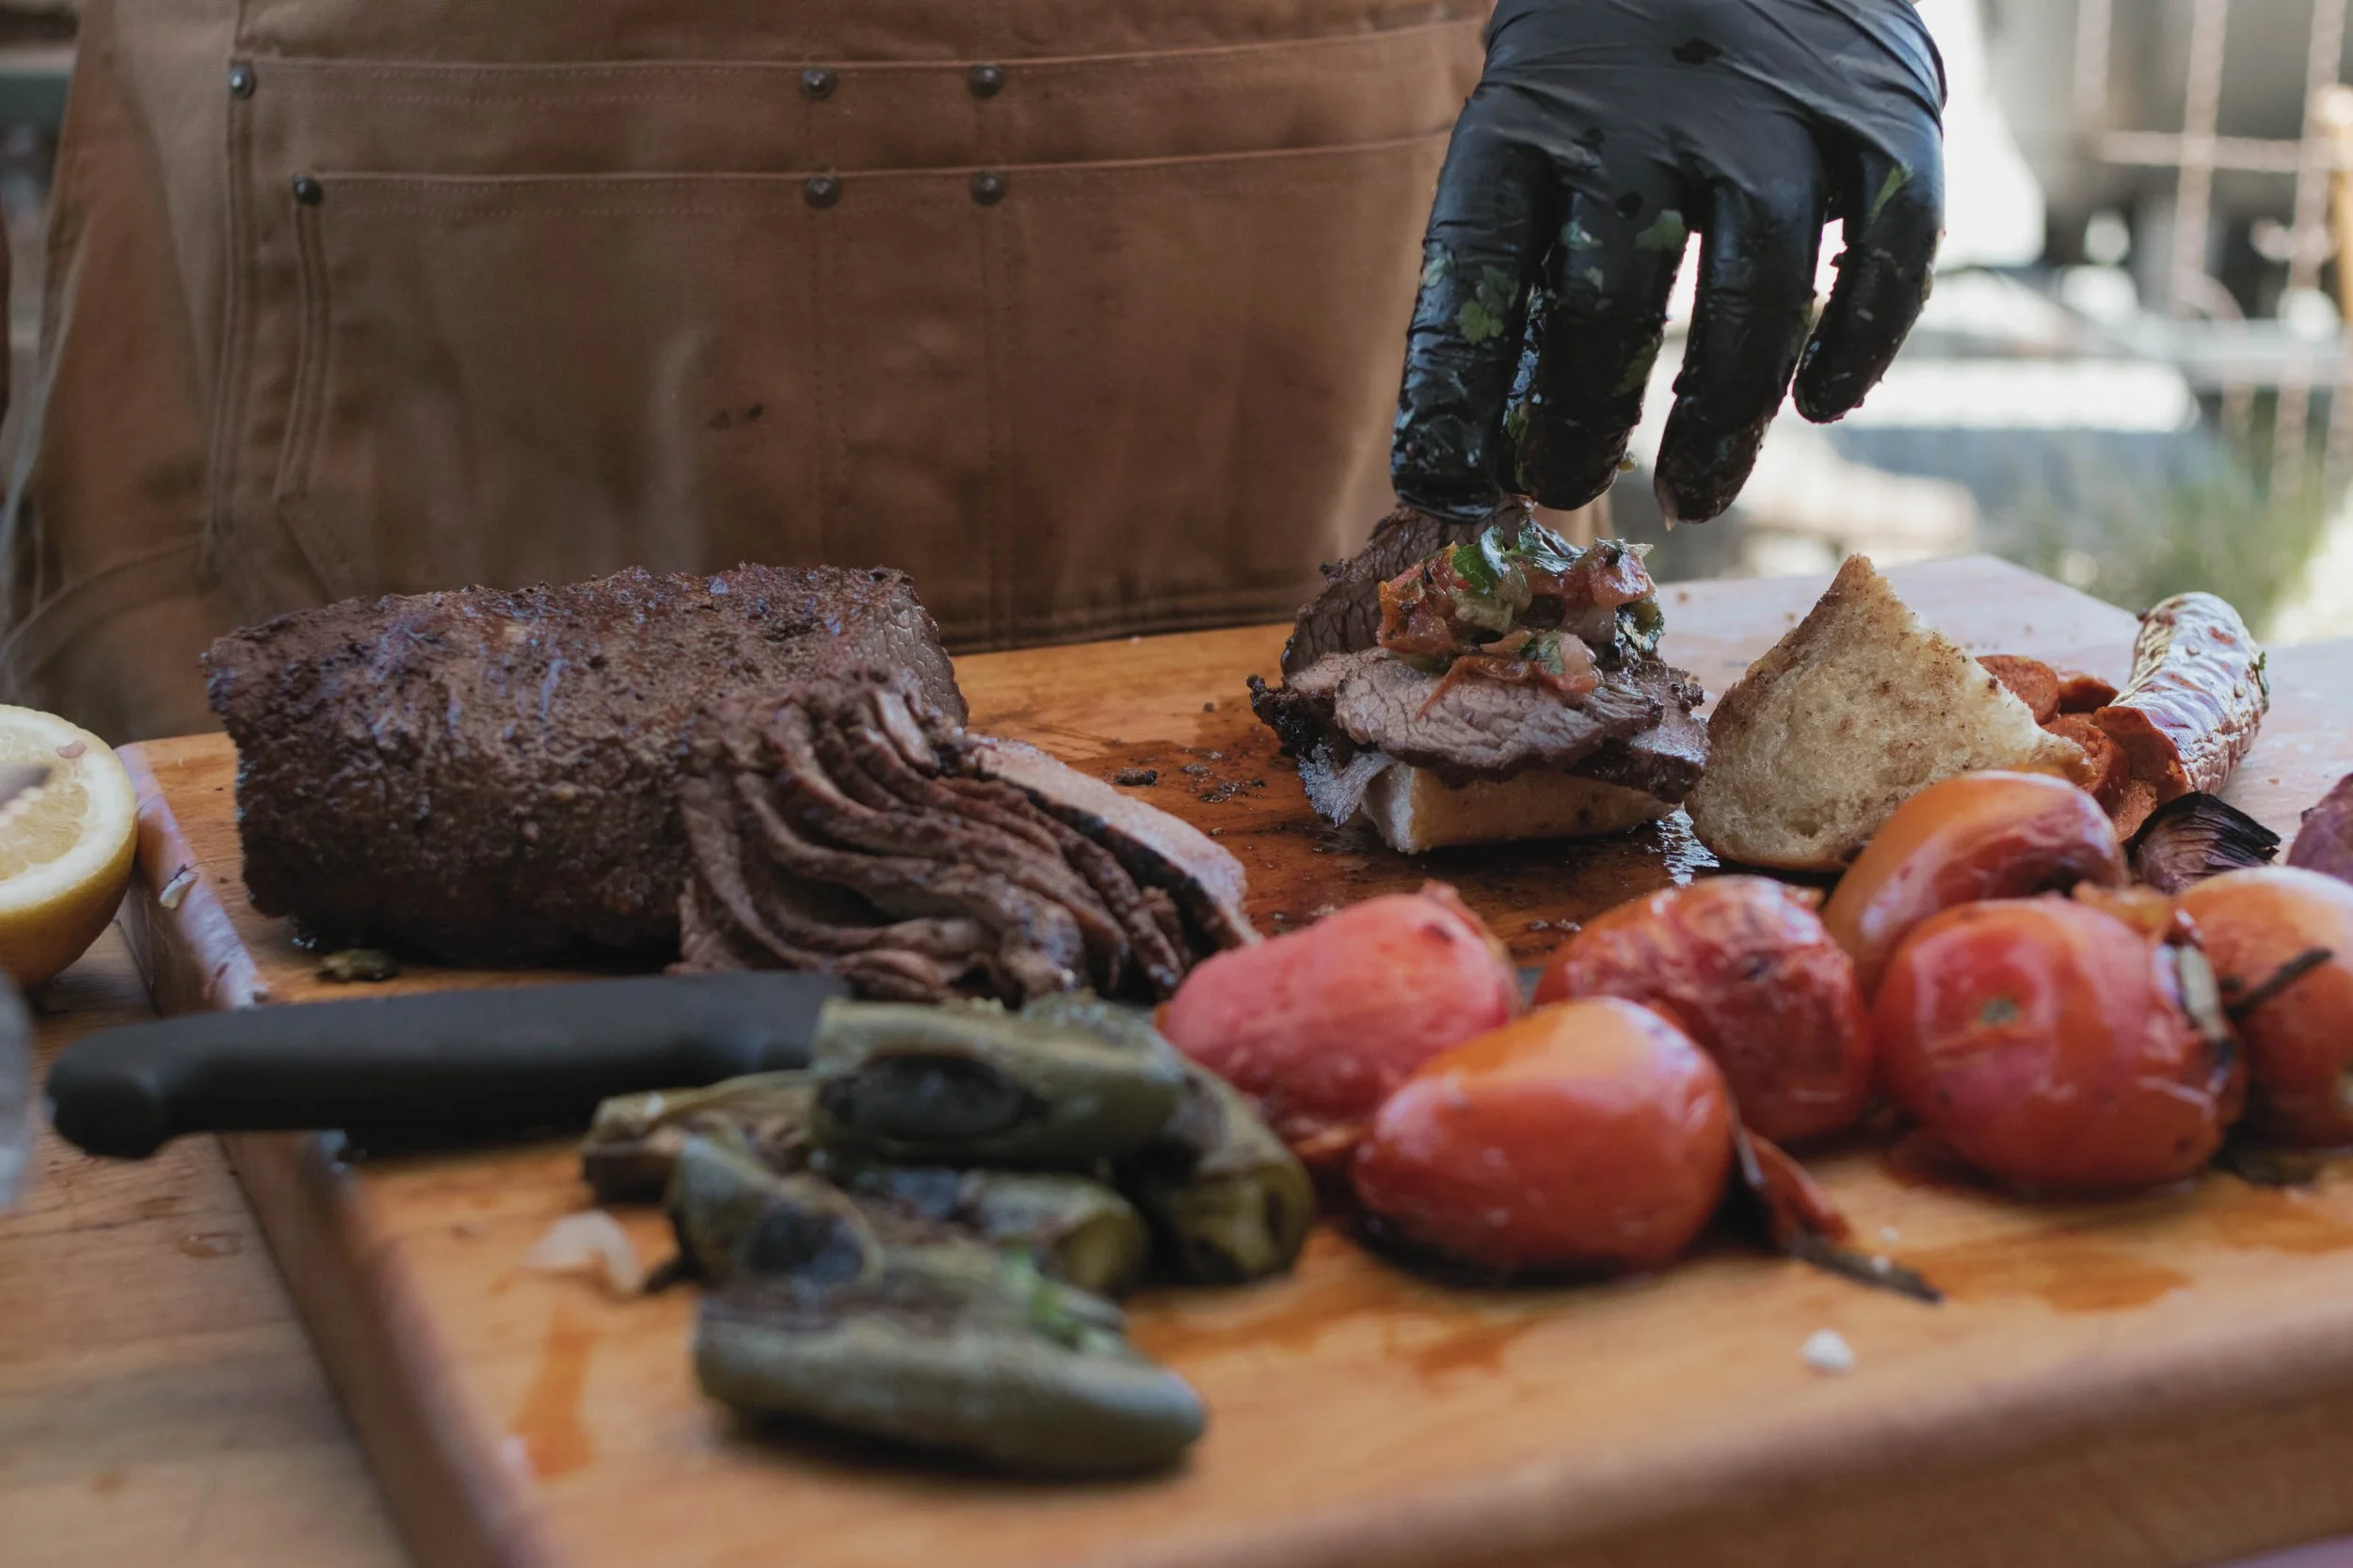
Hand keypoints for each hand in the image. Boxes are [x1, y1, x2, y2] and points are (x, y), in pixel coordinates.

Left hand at [1392, 0, 1945, 524]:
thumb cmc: (1614, 77)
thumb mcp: (1535, 136)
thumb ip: (1509, 279)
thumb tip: (1455, 460)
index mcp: (1537, 119)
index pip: (1475, 265)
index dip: (1455, 388)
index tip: (1441, 484)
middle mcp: (1651, 119)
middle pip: (1612, 300)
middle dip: (1583, 421)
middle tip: (1565, 491)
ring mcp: (1775, 117)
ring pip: (1756, 299)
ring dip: (1722, 421)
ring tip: (1691, 497)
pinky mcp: (1885, 117)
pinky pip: (1890, 251)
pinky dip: (1861, 340)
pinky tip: (1824, 406)